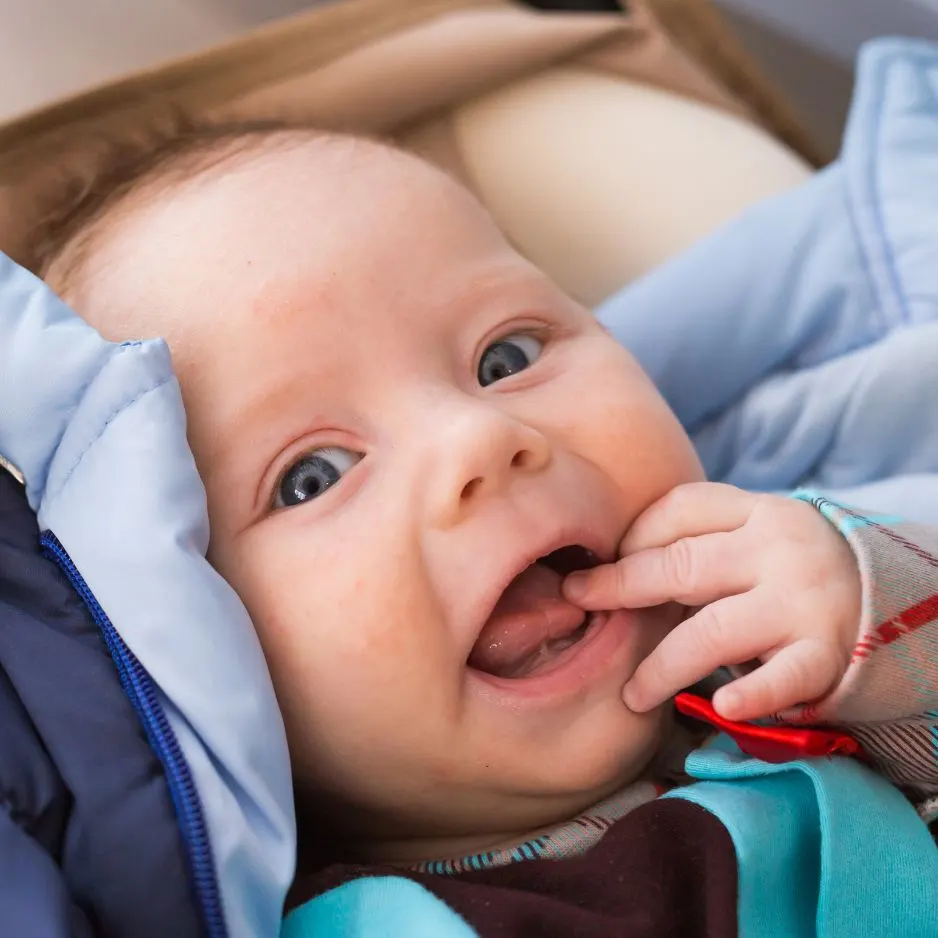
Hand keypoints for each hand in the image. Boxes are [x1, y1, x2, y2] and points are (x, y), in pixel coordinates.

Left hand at [563, 483, 861, 720]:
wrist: (889, 600)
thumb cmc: (790, 570)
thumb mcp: (753, 535)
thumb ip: (698, 539)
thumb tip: (611, 561)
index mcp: (758, 512)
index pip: (679, 510)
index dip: (631, 536)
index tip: (603, 563)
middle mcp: (779, 550)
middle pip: (682, 566)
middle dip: (622, 587)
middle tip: (580, 603)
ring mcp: (802, 602)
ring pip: (712, 631)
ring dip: (662, 665)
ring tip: (632, 694)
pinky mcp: (825, 654)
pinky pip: (782, 676)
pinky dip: (753, 693)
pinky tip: (723, 708)